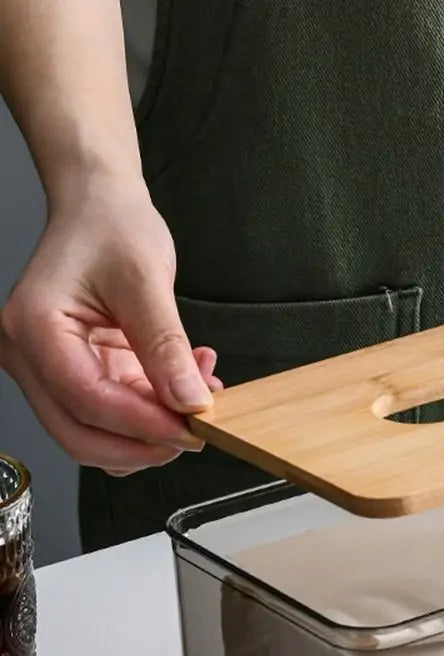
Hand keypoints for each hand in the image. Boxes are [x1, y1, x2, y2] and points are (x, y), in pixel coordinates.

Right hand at [0, 177, 221, 474]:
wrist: (101, 208)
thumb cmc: (111, 228)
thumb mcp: (147, 282)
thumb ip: (167, 348)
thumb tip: (189, 402)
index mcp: (34, 327)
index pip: (86, 401)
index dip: (144, 425)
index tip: (193, 429)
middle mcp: (30, 356)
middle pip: (80, 434)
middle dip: (144, 443)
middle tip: (197, 431)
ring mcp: (51, 369)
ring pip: (98, 433)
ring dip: (153, 430)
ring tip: (198, 395)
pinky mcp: (80, 373)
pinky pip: (115, 414)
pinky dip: (154, 412)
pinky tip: (185, 383)